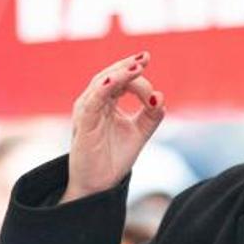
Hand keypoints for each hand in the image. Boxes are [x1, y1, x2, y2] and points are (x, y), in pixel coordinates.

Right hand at [61, 52, 164, 203]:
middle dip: (127, 65)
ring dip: (120, 73)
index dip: (137, 77)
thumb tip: (160, 96)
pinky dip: (105, 87)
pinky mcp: (83, 122)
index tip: (151, 79)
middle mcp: (94, 103)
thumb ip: (151, 115)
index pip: (121, 81)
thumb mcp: (140, 133)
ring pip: (101, 82)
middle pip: (110, 75)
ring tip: (138, 66)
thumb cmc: (114, 158)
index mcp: (106, 103)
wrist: (99, 185)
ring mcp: (87, 110)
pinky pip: (93, 99)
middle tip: (145, 57)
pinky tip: (116, 79)